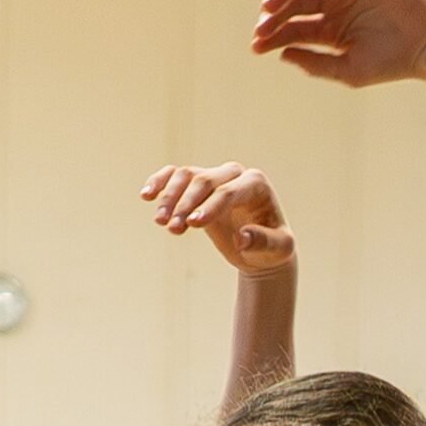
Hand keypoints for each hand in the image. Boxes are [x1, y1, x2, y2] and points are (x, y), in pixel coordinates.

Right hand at [140, 163, 294, 273]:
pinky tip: (146, 195)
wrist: (262, 250)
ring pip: (185, 176)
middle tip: (172, 227)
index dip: (210, 207)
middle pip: (204, 181)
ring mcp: (215, 177)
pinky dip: (160, 182)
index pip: (228, 191)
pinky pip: (175, 176)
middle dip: (186, 203)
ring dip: (170, 198)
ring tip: (160, 222)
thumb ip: (264, 242)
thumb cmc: (274, 248)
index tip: (193, 224)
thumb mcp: (279, 249)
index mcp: (256, 184)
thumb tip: (242, 238)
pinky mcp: (198, 186)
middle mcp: (235, 174)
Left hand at [251, 0, 425, 86]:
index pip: (294, 29)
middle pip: (295, 4)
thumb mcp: (349, 70)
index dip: (273, 36)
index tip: (256, 46)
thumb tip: (282, 53)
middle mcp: (334, 5)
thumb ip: (317, 63)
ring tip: (271, 7)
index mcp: (330, 31)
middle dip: (276, 15)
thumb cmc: (391, 63)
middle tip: (262, 25)